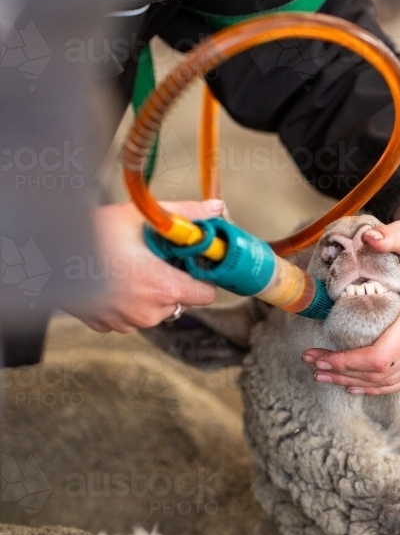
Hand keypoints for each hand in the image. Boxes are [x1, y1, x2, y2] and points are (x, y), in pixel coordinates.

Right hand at [67, 199, 224, 332]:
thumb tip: (216, 209)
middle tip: (159, 259)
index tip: (194, 263)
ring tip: (132, 267)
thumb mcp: (143, 217)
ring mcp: (126, 322)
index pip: (207, 295)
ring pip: (155, 310)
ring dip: (152, 293)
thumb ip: (186, 214)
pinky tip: (115, 280)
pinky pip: (129, 317)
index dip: (204, 277)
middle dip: (175, 281)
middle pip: (181, 301)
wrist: (48, 251)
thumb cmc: (93, 234)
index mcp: (164, 288)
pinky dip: (128, 302)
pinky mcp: (107, 325)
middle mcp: (148, 311)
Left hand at [302, 185, 399, 393]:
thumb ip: (388, 236)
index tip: (316, 356)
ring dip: (356, 382)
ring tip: (324, 375)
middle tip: (311, 364)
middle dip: (343, 372)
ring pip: (392, 381)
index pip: (380, 356)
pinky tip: (353, 383)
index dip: (345, 362)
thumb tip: (368, 238)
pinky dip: (378, 386)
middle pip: (382, 372)